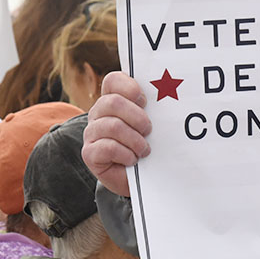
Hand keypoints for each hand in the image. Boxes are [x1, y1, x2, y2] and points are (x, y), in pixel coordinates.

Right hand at [82, 72, 151, 196]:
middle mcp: (98, 113)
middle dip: (137, 117)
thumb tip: (170, 94)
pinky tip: (132, 159)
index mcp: (112, 99)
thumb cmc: (145, 145)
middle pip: (113, 102)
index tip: (145, 101)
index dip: (129, 87)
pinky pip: (107, 147)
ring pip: (113, 126)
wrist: (139, 178)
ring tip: (144, 149)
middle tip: (149, 130)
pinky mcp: (89, 153)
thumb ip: (153, 108)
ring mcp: (92, 132)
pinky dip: (125, 154)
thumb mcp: (150, 125)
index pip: (113, 80)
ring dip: (135, 140)